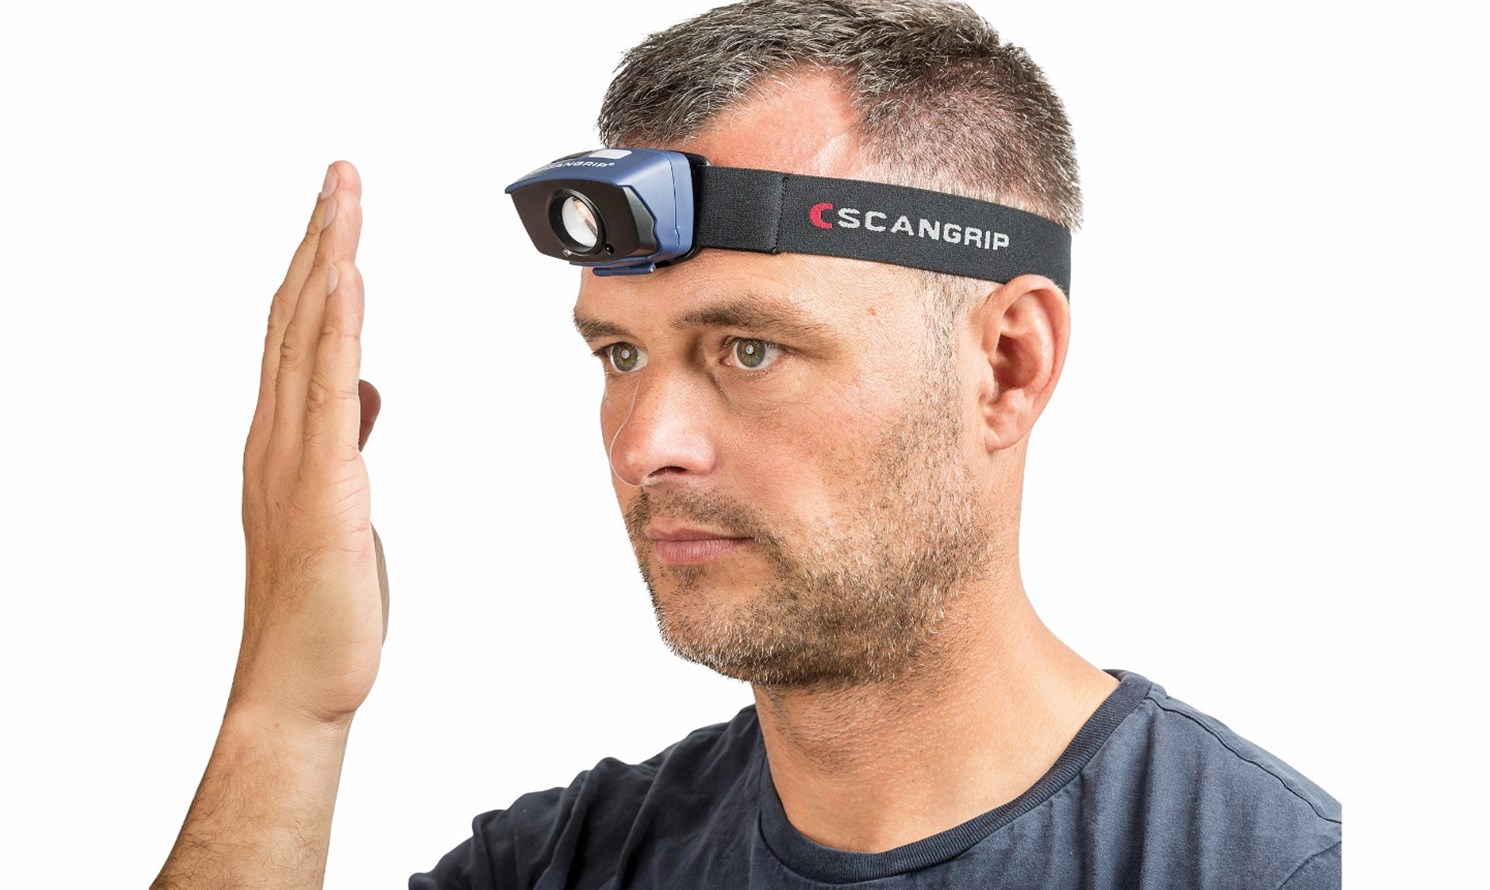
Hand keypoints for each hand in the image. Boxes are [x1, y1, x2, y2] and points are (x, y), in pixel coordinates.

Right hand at [235, 161, 385, 724]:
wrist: (303, 678)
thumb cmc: (322, 600)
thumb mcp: (345, 502)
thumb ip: (346, 439)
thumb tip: (366, 389)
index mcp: (289, 437)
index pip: (301, 331)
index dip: (318, 264)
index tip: (338, 208)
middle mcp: (279, 436)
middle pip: (297, 317)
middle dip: (321, 239)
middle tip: (340, 174)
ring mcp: (293, 459)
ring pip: (306, 339)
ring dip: (325, 262)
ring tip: (341, 198)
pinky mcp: (321, 489)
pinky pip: (325, 394)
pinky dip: (334, 331)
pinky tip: (346, 281)